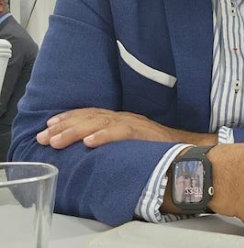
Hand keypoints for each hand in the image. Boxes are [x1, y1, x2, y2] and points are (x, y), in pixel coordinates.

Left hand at [36, 108, 216, 147]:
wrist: (184, 145)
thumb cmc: (156, 145)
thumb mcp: (131, 137)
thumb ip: (114, 136)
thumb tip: (91, 143)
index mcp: (120, 117)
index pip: (90, 113)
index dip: (69, 117)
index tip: (49, 125)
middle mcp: (123, 116)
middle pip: (89, 117)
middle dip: (64, 126)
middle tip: (44, 136)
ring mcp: (132, 123)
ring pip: (99, 123)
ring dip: (76, 131)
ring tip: (57, 140)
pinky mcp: (141, 132)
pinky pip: (120, 133)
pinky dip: (103, 136)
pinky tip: (89, 143)